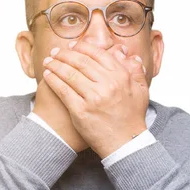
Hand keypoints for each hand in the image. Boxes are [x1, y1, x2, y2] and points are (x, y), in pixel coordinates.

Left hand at [42, 42, 148, 158]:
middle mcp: (107, 84)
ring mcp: (93, 97)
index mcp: (121, 76)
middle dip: (64, 54)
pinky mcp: (80, 110)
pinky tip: (48, 75)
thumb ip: (136, 71)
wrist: (125, 143)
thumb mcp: (141, 92)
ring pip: (69, 74)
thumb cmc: (132, 118)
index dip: (82, 47)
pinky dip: (53, 80)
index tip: (72, 46)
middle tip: (55, 52)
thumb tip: (128, 54)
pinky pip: (63, 90)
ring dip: (55, 65)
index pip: (97, 54)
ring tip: (48, 61)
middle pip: (80, 62)